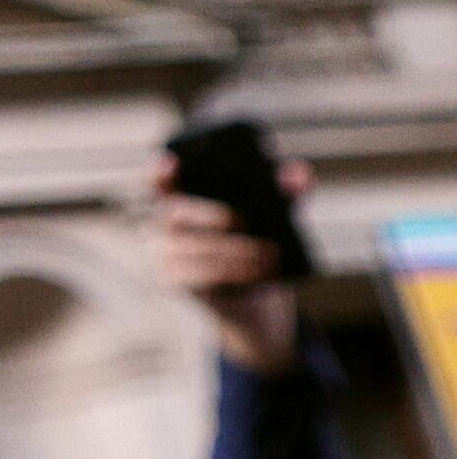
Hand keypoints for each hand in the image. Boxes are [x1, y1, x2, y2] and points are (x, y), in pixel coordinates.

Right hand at [150, 154, 306, 375]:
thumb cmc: (256, 243)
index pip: (161, 183)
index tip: (171, 164)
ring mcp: (166, 254)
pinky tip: (258, 271)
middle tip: (242, 222)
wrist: (253, 294)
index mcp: (183, 200)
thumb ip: (285, 193)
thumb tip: (299, 178)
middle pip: (176, 214)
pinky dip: (235, 272)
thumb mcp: (273, 216)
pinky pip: (203, 275)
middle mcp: (166, 225)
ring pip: (195, 249)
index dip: (160, 174)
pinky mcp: (176, 281)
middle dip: (210, 215)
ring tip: (270, 254)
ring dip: (235, 251)